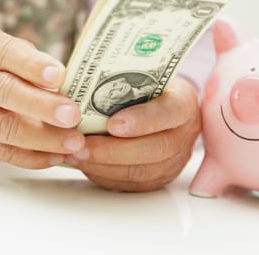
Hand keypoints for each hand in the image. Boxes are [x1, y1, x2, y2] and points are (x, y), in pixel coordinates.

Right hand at [0, 26, 84, 168]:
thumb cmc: (0, 64)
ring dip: (42, 138)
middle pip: (3, 92)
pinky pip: (2, 152)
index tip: (59, 75)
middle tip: (72, 115)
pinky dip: (33, 157)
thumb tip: (73, 89)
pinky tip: (58, 156)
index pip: (5, 53)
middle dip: (41, 106)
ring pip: (2, 128)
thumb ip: (37, 66)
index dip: (32, 65)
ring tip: (73, 142)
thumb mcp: (14, 51)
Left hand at [67, 77, 200, 191]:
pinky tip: (83, 164)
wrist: (159, 105)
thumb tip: (78, 87)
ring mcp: (174, 161)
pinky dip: (103, 175)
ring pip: (141, 171)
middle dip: (113, 150)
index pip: (169, 113)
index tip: (112, 124)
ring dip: (103, 165)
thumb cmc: (145, 86)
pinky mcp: (159, 179)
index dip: (142, 120)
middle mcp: (185, 134)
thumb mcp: (140, 74)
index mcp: (183, 102)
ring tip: (74, 155)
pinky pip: (131, 184)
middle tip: (82, 145)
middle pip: (155, 149)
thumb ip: (121, 80)